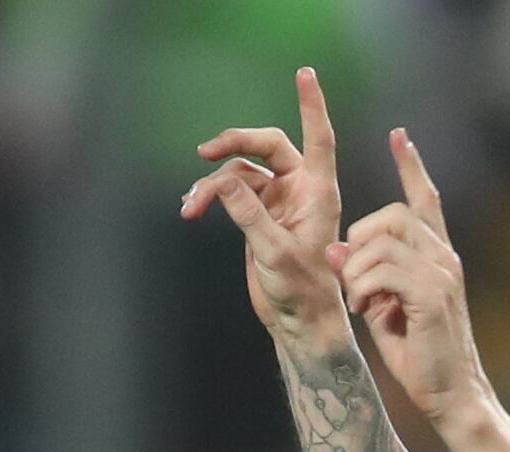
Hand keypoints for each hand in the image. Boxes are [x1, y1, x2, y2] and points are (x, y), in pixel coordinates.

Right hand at [180, 67, 346, 341]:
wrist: (298, 320)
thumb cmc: (304, 290)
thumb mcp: (276, 251)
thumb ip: (249, 214)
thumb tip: (222, 180)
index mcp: (318, 192)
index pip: (318, 138)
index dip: (312, 105)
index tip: (305, 74)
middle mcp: (300, 190)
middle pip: (266, 146)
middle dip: (233, 144)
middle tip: (204, 153)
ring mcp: (278, 201)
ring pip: (240, 171)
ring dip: (212, 184)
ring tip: (191, 206)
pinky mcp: (258, 216)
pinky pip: (229, 192)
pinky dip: (209, 196)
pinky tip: (191, 208)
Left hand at [333, 129, 494, 422]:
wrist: (450, 393)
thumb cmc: (419, 354)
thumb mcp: (383, 307)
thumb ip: (364, 275)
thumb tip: (336, 250)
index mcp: (435, 256)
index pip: (424, 200)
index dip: (411, 167)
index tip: (400, 136)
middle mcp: (443, 256)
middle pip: (389, 215)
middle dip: (358, 240)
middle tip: (354, 280)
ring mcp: (441, 273)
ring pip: (380, 242)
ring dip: (357, 273)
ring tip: (361, 303)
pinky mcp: (432, 294)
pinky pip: (382, 270)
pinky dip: (364, 289)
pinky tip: (367, 311)